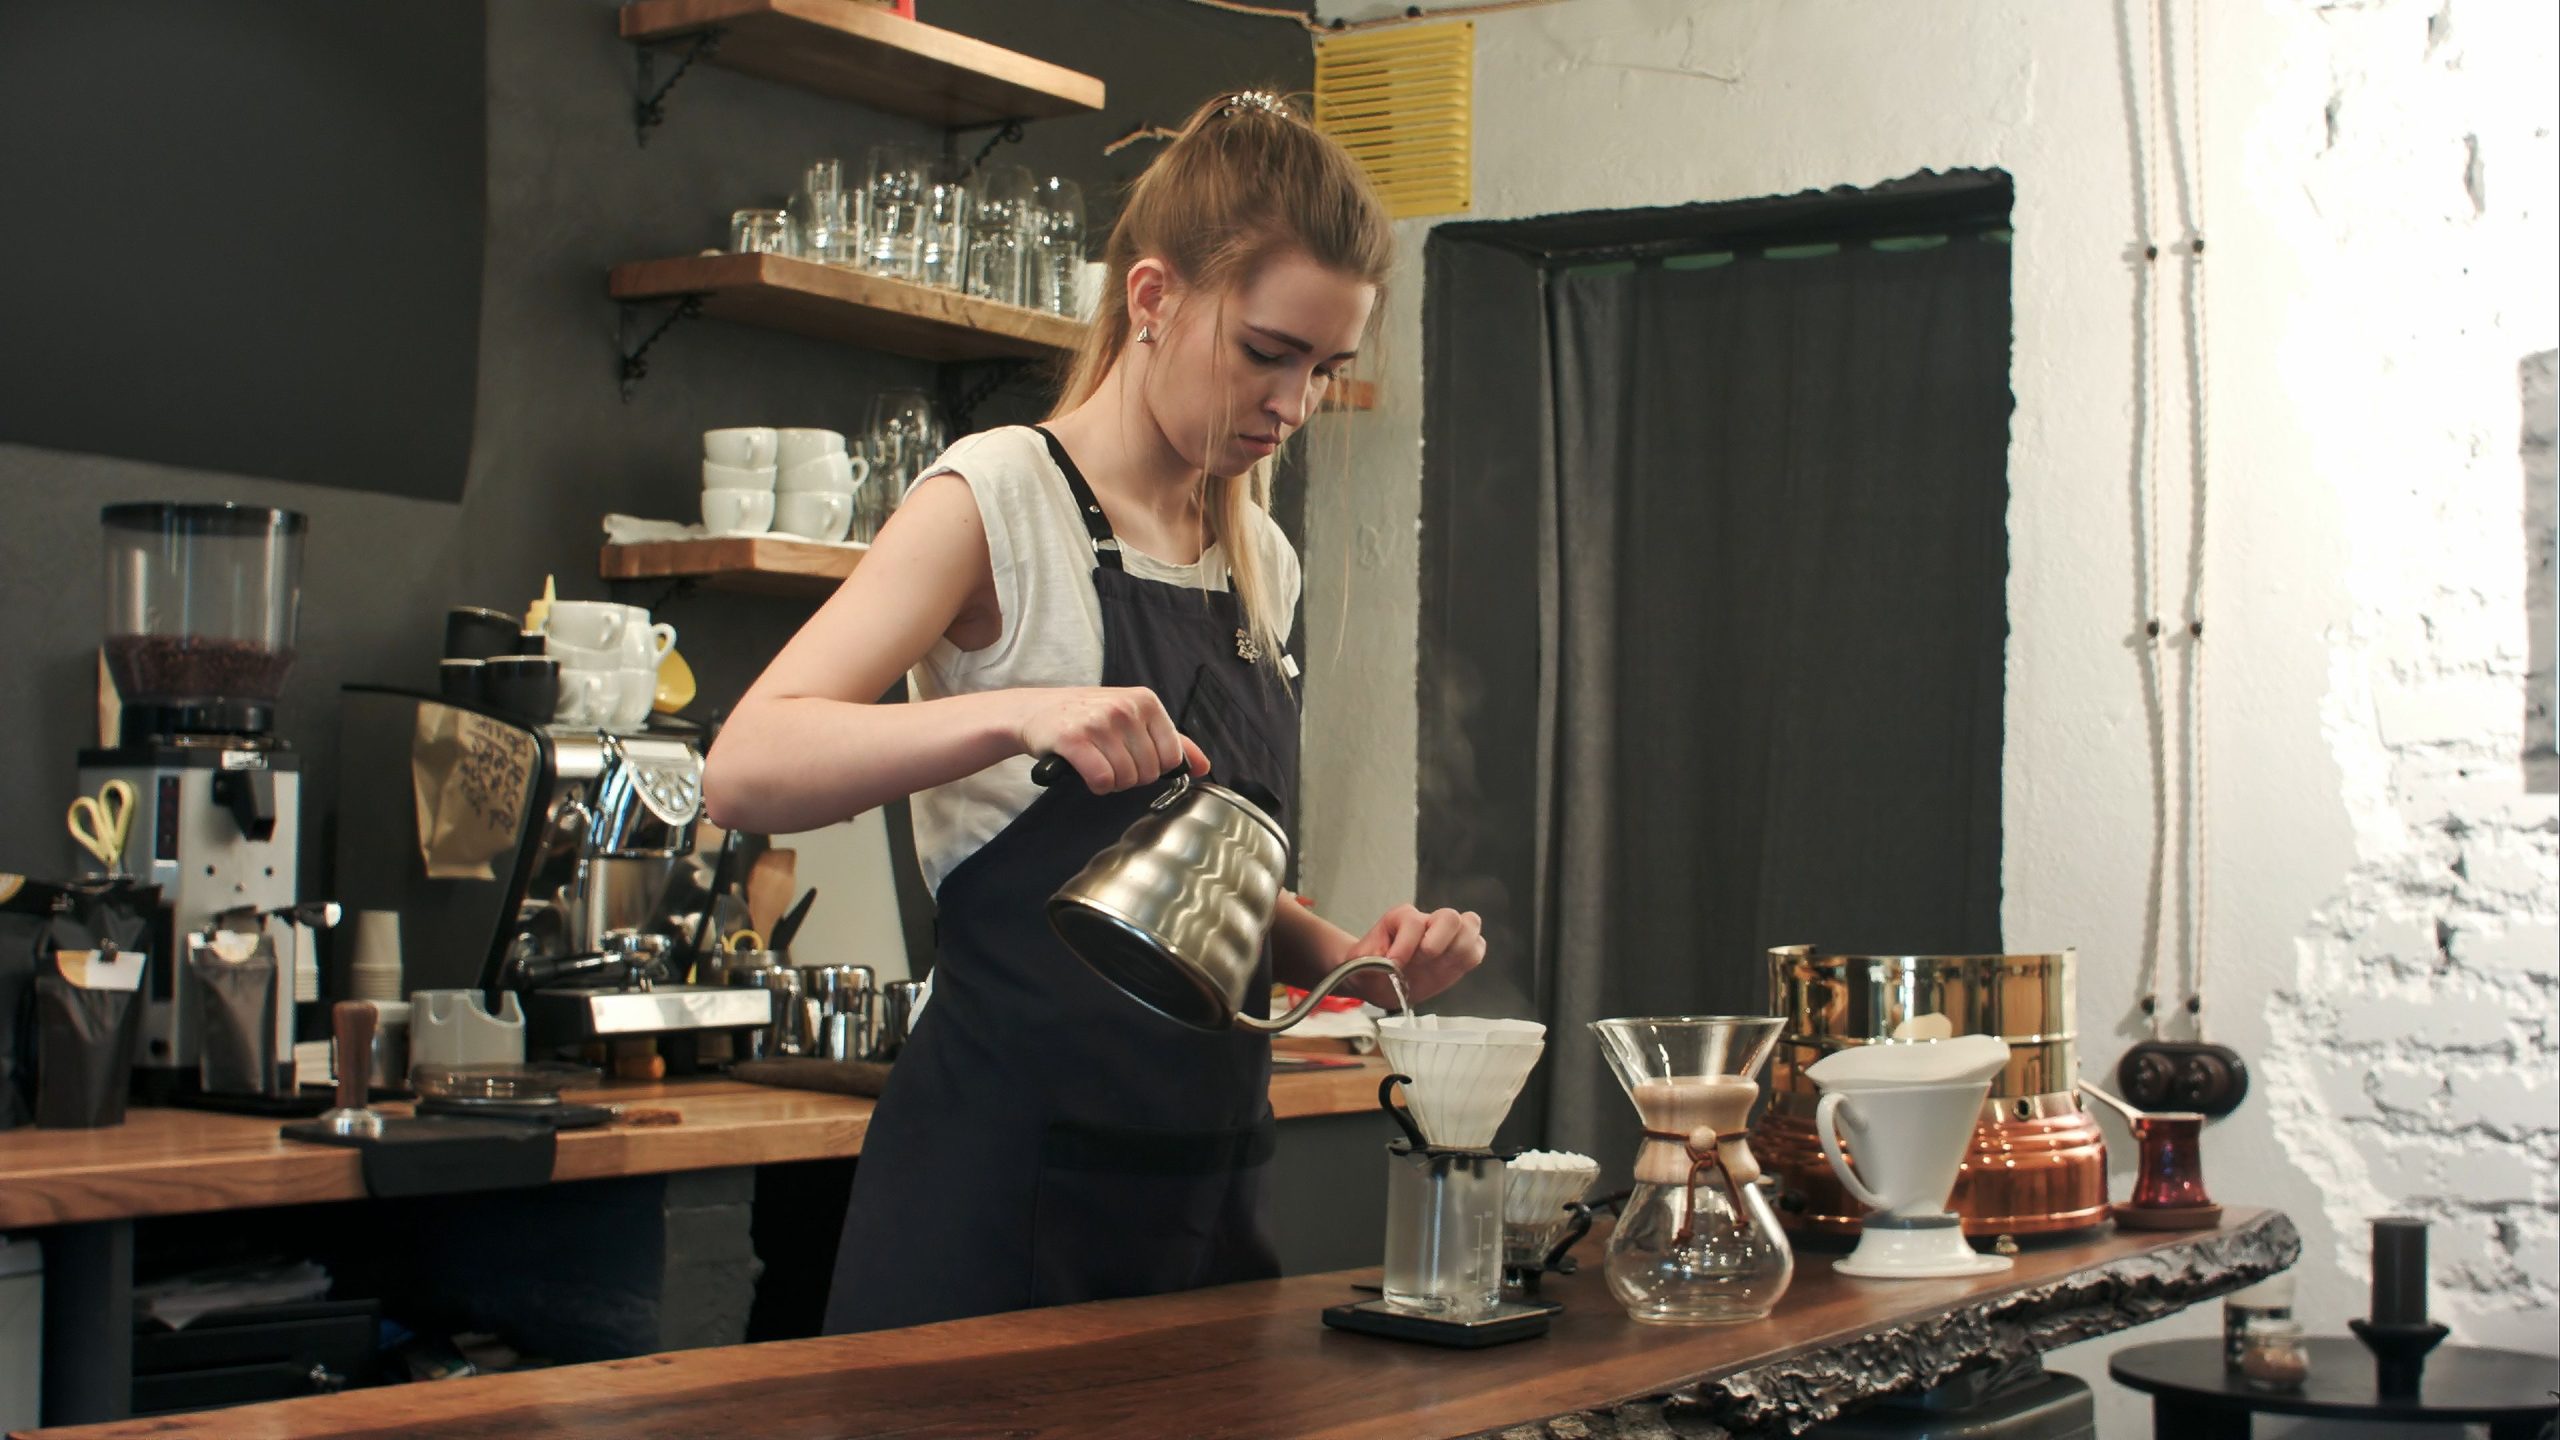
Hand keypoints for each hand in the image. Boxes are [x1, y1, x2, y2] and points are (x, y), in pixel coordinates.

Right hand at [1015, 686, 1209, 793]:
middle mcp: (1125, 708)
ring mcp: (1099, 722)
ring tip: (1099, 765)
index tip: (1136, 759)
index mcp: (1146, 701)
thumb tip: (1204, 767)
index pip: (1172, 756)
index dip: (1155, 768)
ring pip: (1126, 778)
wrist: (1037, 710)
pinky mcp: (1074, 739)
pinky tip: (1087, 773)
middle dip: (1132, 777)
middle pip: (1149, 771)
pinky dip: (1097, 785)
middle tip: (1112, 762)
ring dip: (1113, 783)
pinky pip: (1102, 780)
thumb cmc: (1089, 716)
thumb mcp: (1134, 718)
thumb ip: (1173, 741)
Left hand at [1342, 905, 1483, 1006]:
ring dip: (1459, 949)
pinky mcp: (1458, 954)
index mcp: (1400, 919)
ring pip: (1470, 925)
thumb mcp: (1359, 964)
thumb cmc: (1368, 968)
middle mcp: (1427, 923)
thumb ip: (1369, 962)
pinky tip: (1450, 969)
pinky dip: (1469, 958)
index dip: (1405, 943)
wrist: (1376, 981)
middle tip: (1424, 959)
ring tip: (1440, 965)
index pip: (1413, 921)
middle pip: (1450, 916)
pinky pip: (1477, 948)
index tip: (1394, 964)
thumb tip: (1390, 966)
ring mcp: (1446, 936)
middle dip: (1440, 940)